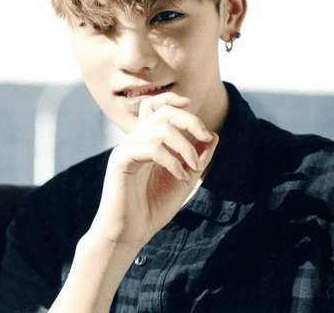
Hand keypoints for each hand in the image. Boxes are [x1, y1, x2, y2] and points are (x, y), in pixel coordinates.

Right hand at [87, 92, 218, 248]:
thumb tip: (213, 135)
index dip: (172, 100)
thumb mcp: (184, 179)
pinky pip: (151, 147)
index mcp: (147, 141)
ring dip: (186, 146)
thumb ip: (198, 158)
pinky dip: (172, 160)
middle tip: (205, 138)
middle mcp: (135, 140)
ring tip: (193, 168)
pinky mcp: (120, 160)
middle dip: (190, 120)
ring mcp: (126, 148)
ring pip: (161, 128)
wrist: (130, 234)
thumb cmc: (153, 207)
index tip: (191, 106)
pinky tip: (179, 176)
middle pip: (163, 111)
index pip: (154, 106)